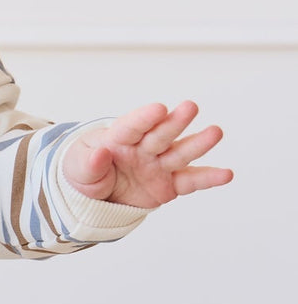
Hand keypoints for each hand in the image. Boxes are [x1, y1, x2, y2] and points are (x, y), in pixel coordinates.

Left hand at [60, 101, 232, 207]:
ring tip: (215, 132)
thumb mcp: (77, 169)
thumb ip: (89, 163)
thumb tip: (100, 155)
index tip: (159, 109)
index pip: (132, 126)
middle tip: (190, 107)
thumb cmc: (85, 172)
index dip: (145, 118)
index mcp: (119, 137)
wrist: (94, 196)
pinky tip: (226, 174)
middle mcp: (144, 147)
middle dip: (175, 122)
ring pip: (180, 153)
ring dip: (198, 143)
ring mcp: (159, 164)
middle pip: (160, 134)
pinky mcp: (170, 184)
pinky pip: (190, 181)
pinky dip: (208, 178)